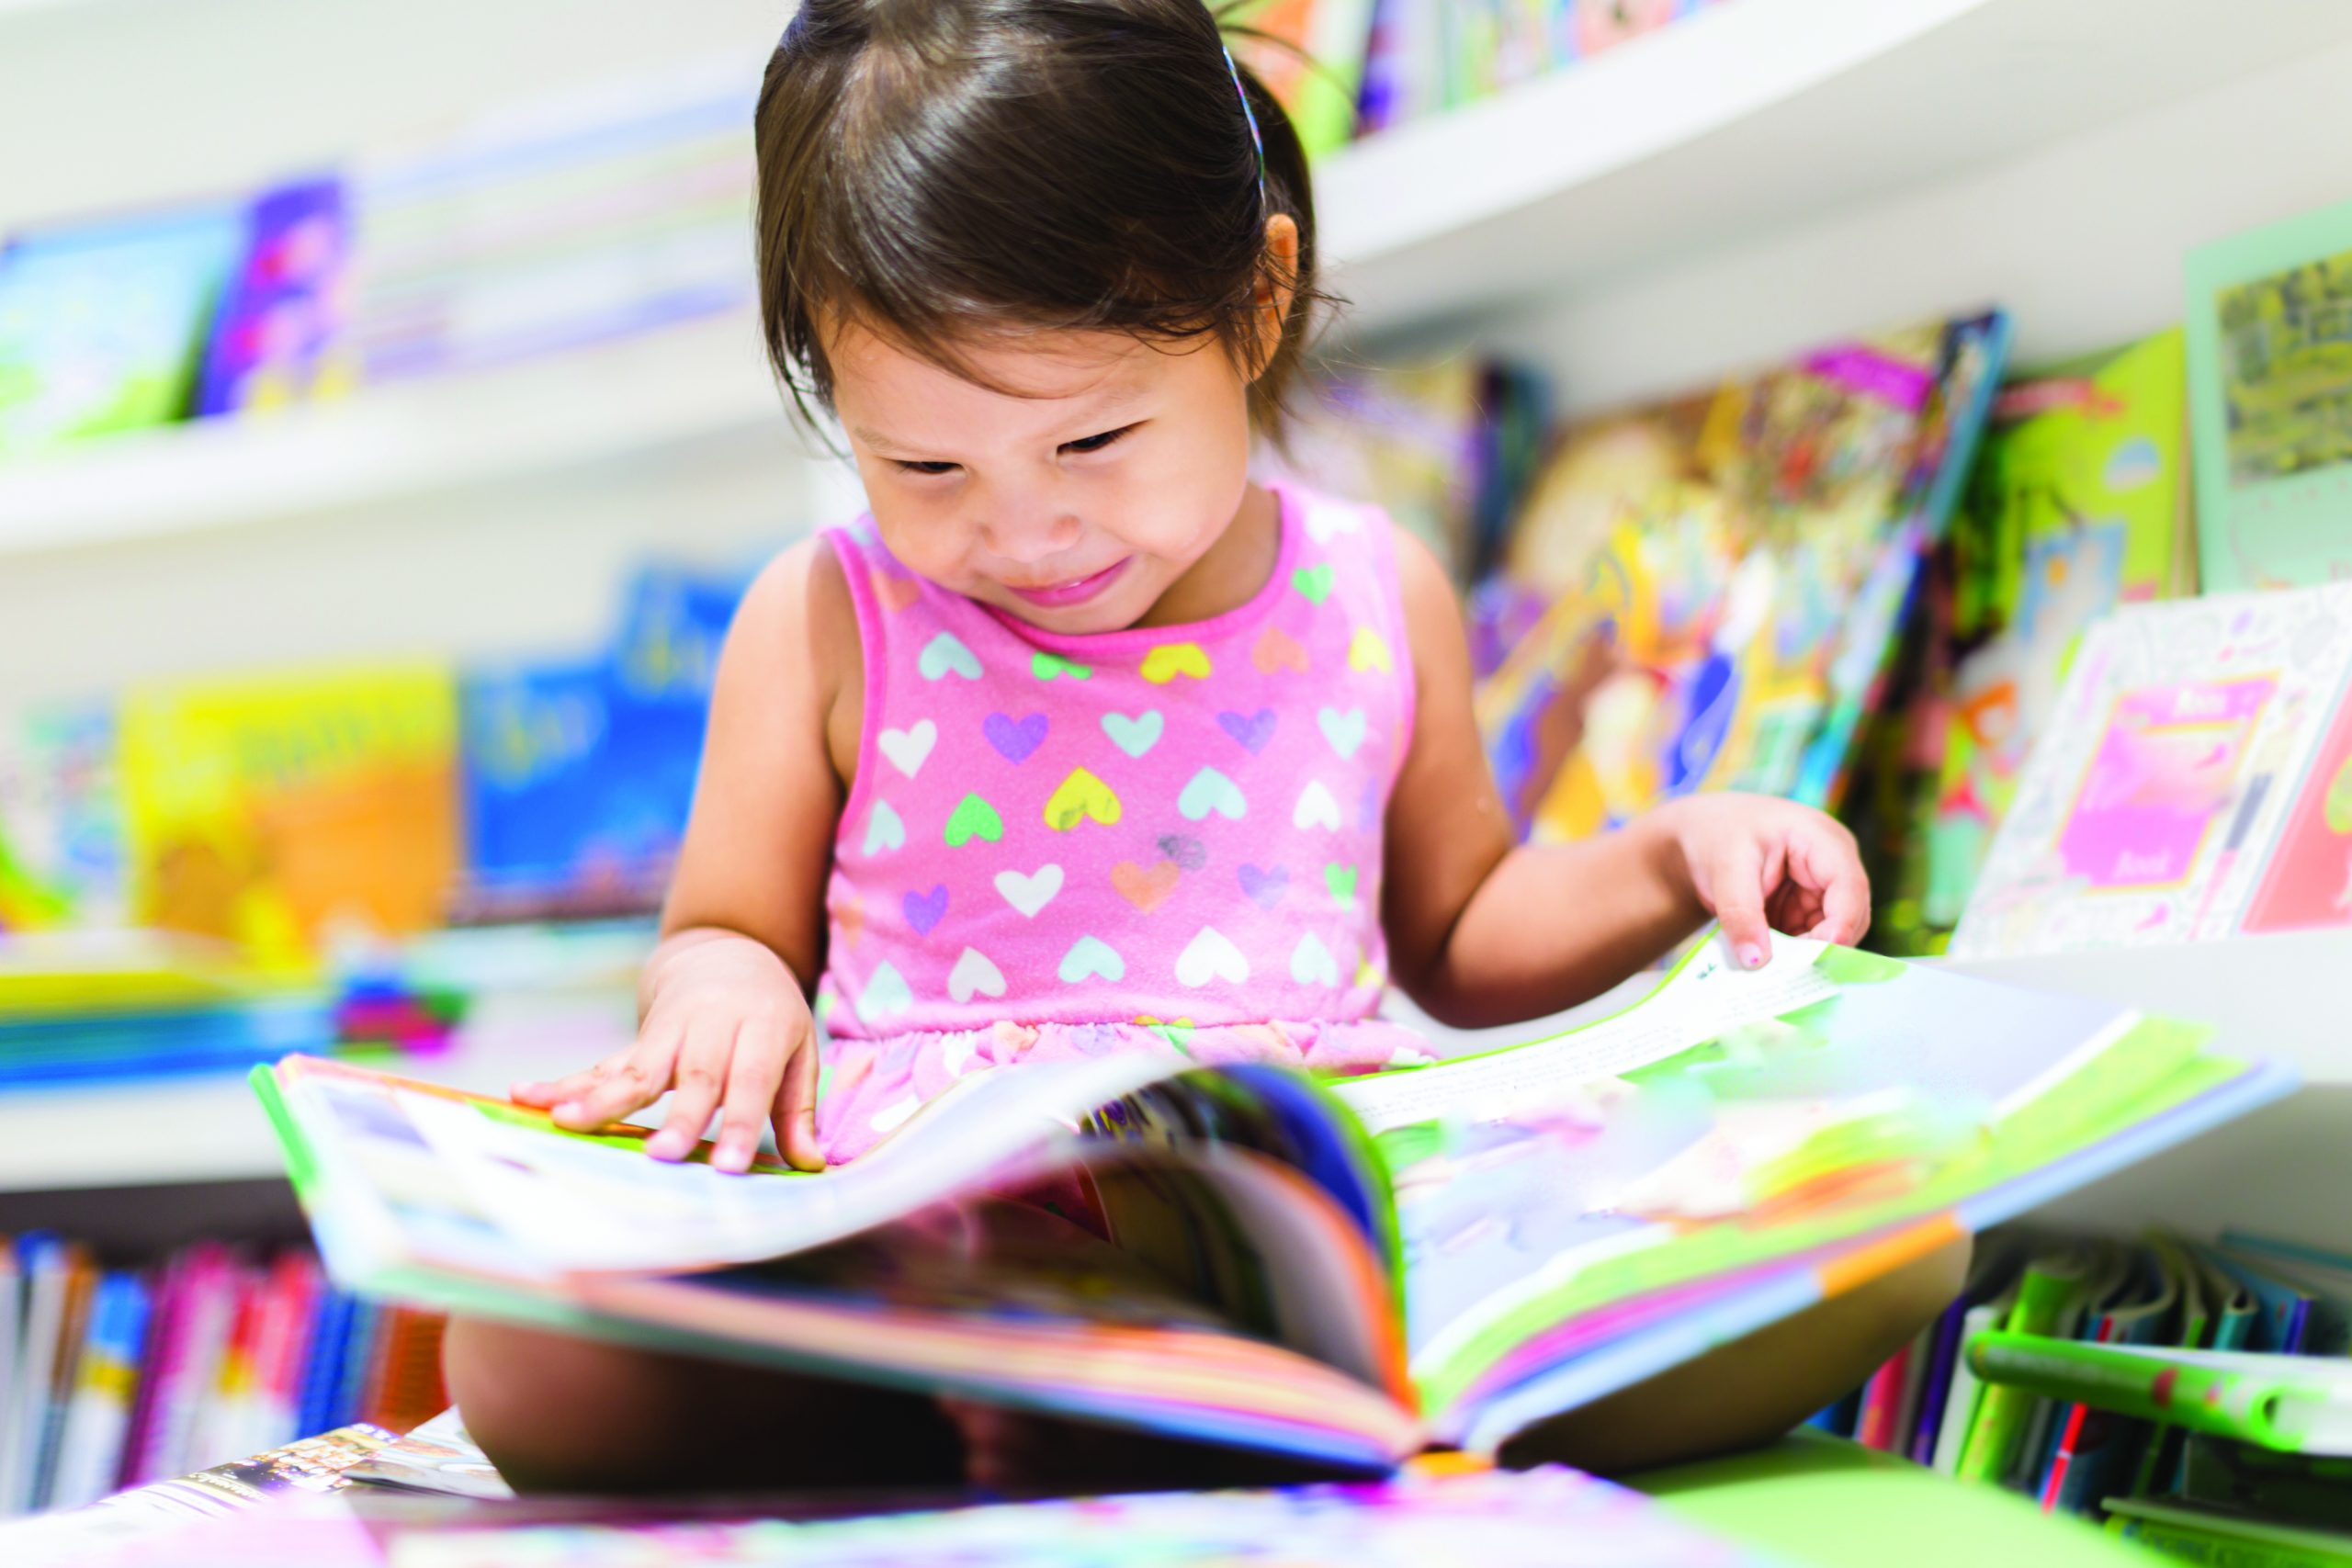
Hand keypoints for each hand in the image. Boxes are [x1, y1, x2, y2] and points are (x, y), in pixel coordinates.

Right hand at [510, 933, 823, 1173]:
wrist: (729, 955)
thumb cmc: (770, 1018)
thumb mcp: (798, 1052)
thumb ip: (798, 1109)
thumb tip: (813, 1164)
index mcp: (762, 1029)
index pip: (753, 1081)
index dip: (742, 1124)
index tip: (729, 1167)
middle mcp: (713, 1027)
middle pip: (696, 1075)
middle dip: (677, 1117)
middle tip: (661, 1155)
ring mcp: (669, 1031)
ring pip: (636, 1066)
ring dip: (601, 1098)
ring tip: (568, 1125)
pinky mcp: (638, 1041)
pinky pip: (599, 1064)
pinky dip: (563, 1082)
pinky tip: (525, 1095)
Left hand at [1655, 793, 1870, 969]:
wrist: (1703, 832)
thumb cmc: (1718, 836)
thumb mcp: (1725, 870)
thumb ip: (1741, 914)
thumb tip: (1756, 961)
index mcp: (1823, 839)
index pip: (1849, 886)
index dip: (1840, 925)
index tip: (1813, 959)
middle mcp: (1835, 864)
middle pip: (1849, 915)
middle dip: (1819, 946)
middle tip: (1783, 971)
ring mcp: (1824, 887)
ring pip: (1831, 933)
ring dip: (1803, 953)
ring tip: (1766, 963)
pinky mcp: (1810, 907)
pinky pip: (1810, 938)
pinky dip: (1791, 952)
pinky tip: (1765, 956)